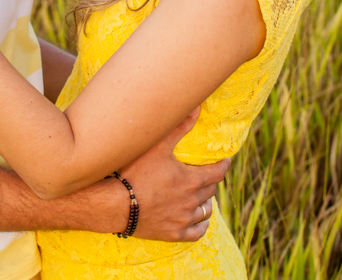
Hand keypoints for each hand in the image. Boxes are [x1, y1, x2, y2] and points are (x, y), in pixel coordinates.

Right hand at [119, 107, 229, 241]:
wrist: (115, 205)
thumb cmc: (135, 172)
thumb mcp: (157, 146)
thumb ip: (179, 127)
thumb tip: (197, 108)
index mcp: (191, 180)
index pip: (217, 172)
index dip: (223, 165)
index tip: (226, 161)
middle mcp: (191, 201)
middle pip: (210, 191)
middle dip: (211, 182)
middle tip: (208, 176)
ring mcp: (183, 219)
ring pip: (205, 212)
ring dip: (207, 203)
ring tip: (203, 197)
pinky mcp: (173, 233)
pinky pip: (196, 232)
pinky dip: (200, 225)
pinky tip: (198, 220)